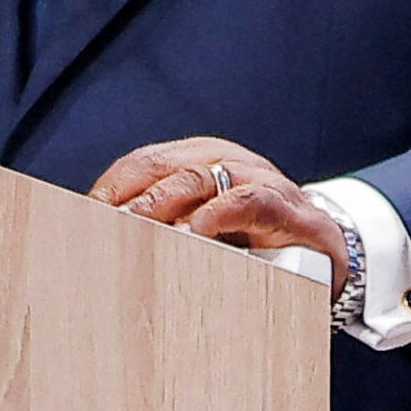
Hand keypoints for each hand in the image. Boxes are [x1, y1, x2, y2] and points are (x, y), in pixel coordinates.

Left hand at [87, 137, 351, 294]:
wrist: (326, 250)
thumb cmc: (255, 242)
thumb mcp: (204, 231)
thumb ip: (164, 230)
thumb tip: (103, 248)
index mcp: (197, 160)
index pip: (143, 164)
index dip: (112, 188)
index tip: (84, 216)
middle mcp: (224, 160)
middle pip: (163, 168)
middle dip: (130, 198)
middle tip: (105, 229)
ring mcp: (257, 178)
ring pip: (199, 177)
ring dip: (163, 205)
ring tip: (138, 230)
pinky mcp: (288, 207)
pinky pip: (249, 200)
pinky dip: (220, 213)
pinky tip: (198, 231)